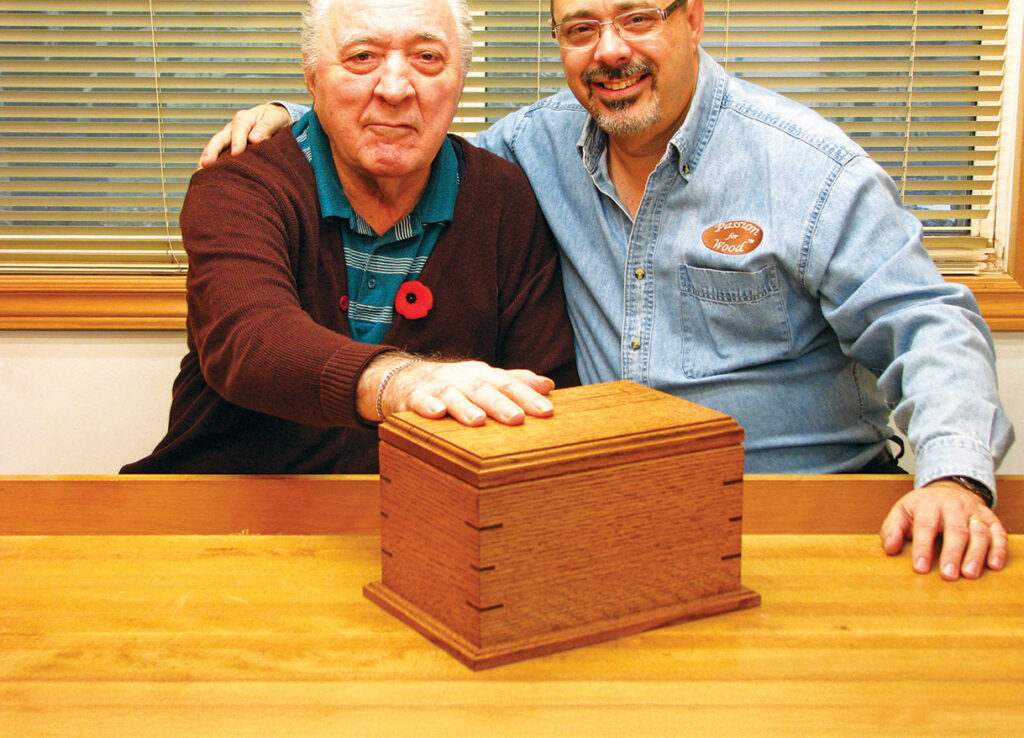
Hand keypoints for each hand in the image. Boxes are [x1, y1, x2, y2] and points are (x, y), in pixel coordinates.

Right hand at [197, 103, 292, 168]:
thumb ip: (266, 128)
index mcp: (244, 119)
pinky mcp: (227, 149)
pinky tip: (206, 176)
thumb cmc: (274, 119)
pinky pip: (218, 157)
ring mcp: (227, 139)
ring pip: (214, 148)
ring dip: (206, 159)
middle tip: (206, 164)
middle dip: (212, 151)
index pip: (238, 130)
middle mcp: (231, 128)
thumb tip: (254, 139)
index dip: (237, 141)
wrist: (273, 120)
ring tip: (200, 172)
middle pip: (219, 139)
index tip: (237, 153)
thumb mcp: (274, 119)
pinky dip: (212, 165)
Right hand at [358, 355, 555, 425]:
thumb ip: (515, 382)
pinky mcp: (415, 398)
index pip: (510, 386)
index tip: (547, 411)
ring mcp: (439, 388)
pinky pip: (420, 402)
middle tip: (518, 418)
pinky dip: (427, 406)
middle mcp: (464, 380)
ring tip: (479, 421)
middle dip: (501, 404)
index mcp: (484, 377)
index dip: (528, 397)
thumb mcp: (485, 381)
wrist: (406, 379)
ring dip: (466, 407)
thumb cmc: (456, 385)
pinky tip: (436, 414)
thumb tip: (548, 384)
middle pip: (485, 391)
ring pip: (454, 397)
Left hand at [880, 479, 1007, 579]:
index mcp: (928, 504)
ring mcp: (974, 513)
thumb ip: (892, 529)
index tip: (920, 568)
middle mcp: (954, 506)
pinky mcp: (990, 519)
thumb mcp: (902, 511)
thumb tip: (890, 549)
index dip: (923, 547)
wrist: (949, 489)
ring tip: (969, 574)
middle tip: (948, 575)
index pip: (925, 526)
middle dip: (952, 554)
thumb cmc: (924, 507)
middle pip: (955, 531)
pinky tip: (993, 565)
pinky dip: (998, 549)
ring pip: (979, 533)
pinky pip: (998, 533)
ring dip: (976, 555)